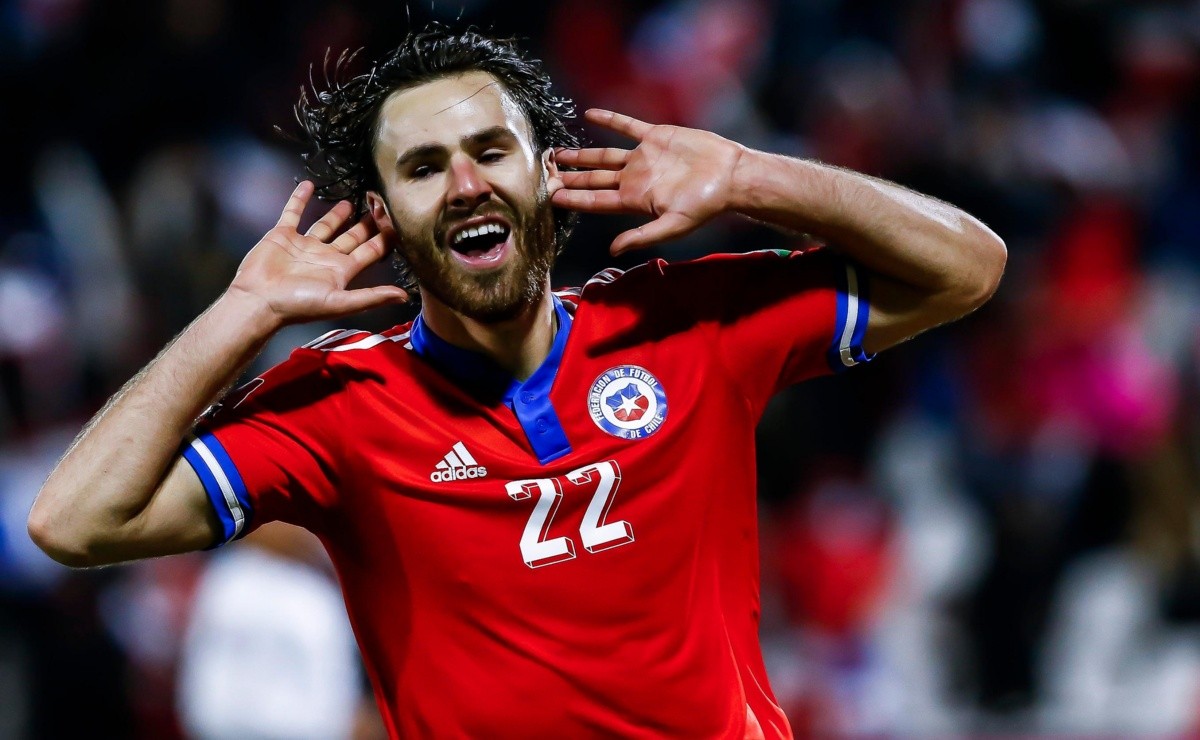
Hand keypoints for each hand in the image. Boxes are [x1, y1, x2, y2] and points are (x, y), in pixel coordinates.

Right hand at [227, 181, 407, 327]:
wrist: (259, 301)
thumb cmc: (298, 305)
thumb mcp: (340, 302)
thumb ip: (372, 297)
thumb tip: (404, 297)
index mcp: (341, 271)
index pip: (370, 251)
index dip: (384, 238)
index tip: (397, 221)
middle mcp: (325, 257)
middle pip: (352, 237)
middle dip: (366, 224)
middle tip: (379, 205)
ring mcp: (304, 245)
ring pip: (325, 225)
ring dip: (337, 214)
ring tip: (351, 201)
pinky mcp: (283, 236)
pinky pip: (292, 213)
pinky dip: (299, 199)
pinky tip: (308, 185)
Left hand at [552, 109, 743, 254]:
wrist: (729, 176)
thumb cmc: (704, 205)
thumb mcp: (672, 225)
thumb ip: (641, 236)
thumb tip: (612, 250)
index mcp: (635, 200)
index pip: (597, 200)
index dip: (574, 199)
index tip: (551, 197)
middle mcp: (635, 178)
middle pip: (595, 178)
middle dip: (571, 178)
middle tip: (546, 175)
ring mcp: (643, 157)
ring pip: (604, 155)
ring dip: (582, 154)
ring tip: (559, 153)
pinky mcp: (655, 137)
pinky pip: (627, 127)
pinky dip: (609, 120)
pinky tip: (589, 114)